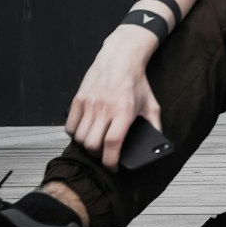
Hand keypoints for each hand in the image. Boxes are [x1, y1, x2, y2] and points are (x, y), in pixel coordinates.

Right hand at [65, 28, 163, 170]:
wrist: (120, 59)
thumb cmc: (136, 83)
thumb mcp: (151, 105)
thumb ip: (154, 126)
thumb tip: (156, 145)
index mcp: (124, 112)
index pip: (112, 144)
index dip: (111, 161)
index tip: (113, 167)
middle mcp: (105, 109)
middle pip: (92, 145)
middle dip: (98, 155)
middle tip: (104, 153)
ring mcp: (89, 104)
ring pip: (80, 138)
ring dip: (86, 146)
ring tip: (95, 143)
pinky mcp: (78, 99)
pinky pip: (70, 126)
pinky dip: (75, 134)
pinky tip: (84, 132)